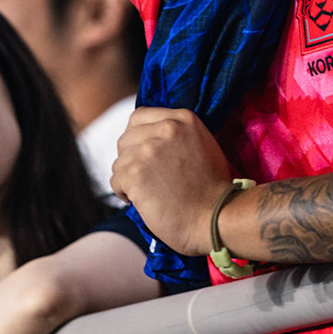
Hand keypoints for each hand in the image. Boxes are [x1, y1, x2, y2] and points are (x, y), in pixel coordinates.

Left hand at [109, 108, 235, 256]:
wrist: (216, 217)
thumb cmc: (212, 189)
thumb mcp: (203, 145)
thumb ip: (177, 134)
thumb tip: (150, 136)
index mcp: (183, 119)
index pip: (139, 116)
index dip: (136, 136)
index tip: (142, 153)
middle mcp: (166, 129)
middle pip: (125, 139)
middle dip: (130, 160)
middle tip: (145, 178)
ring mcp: (149, 150)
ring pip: (119, 162)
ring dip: (128, 179)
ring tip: (148, 192)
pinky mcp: (136, 174)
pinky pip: (116, 181)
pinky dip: (124, 194)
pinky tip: (142, 201)